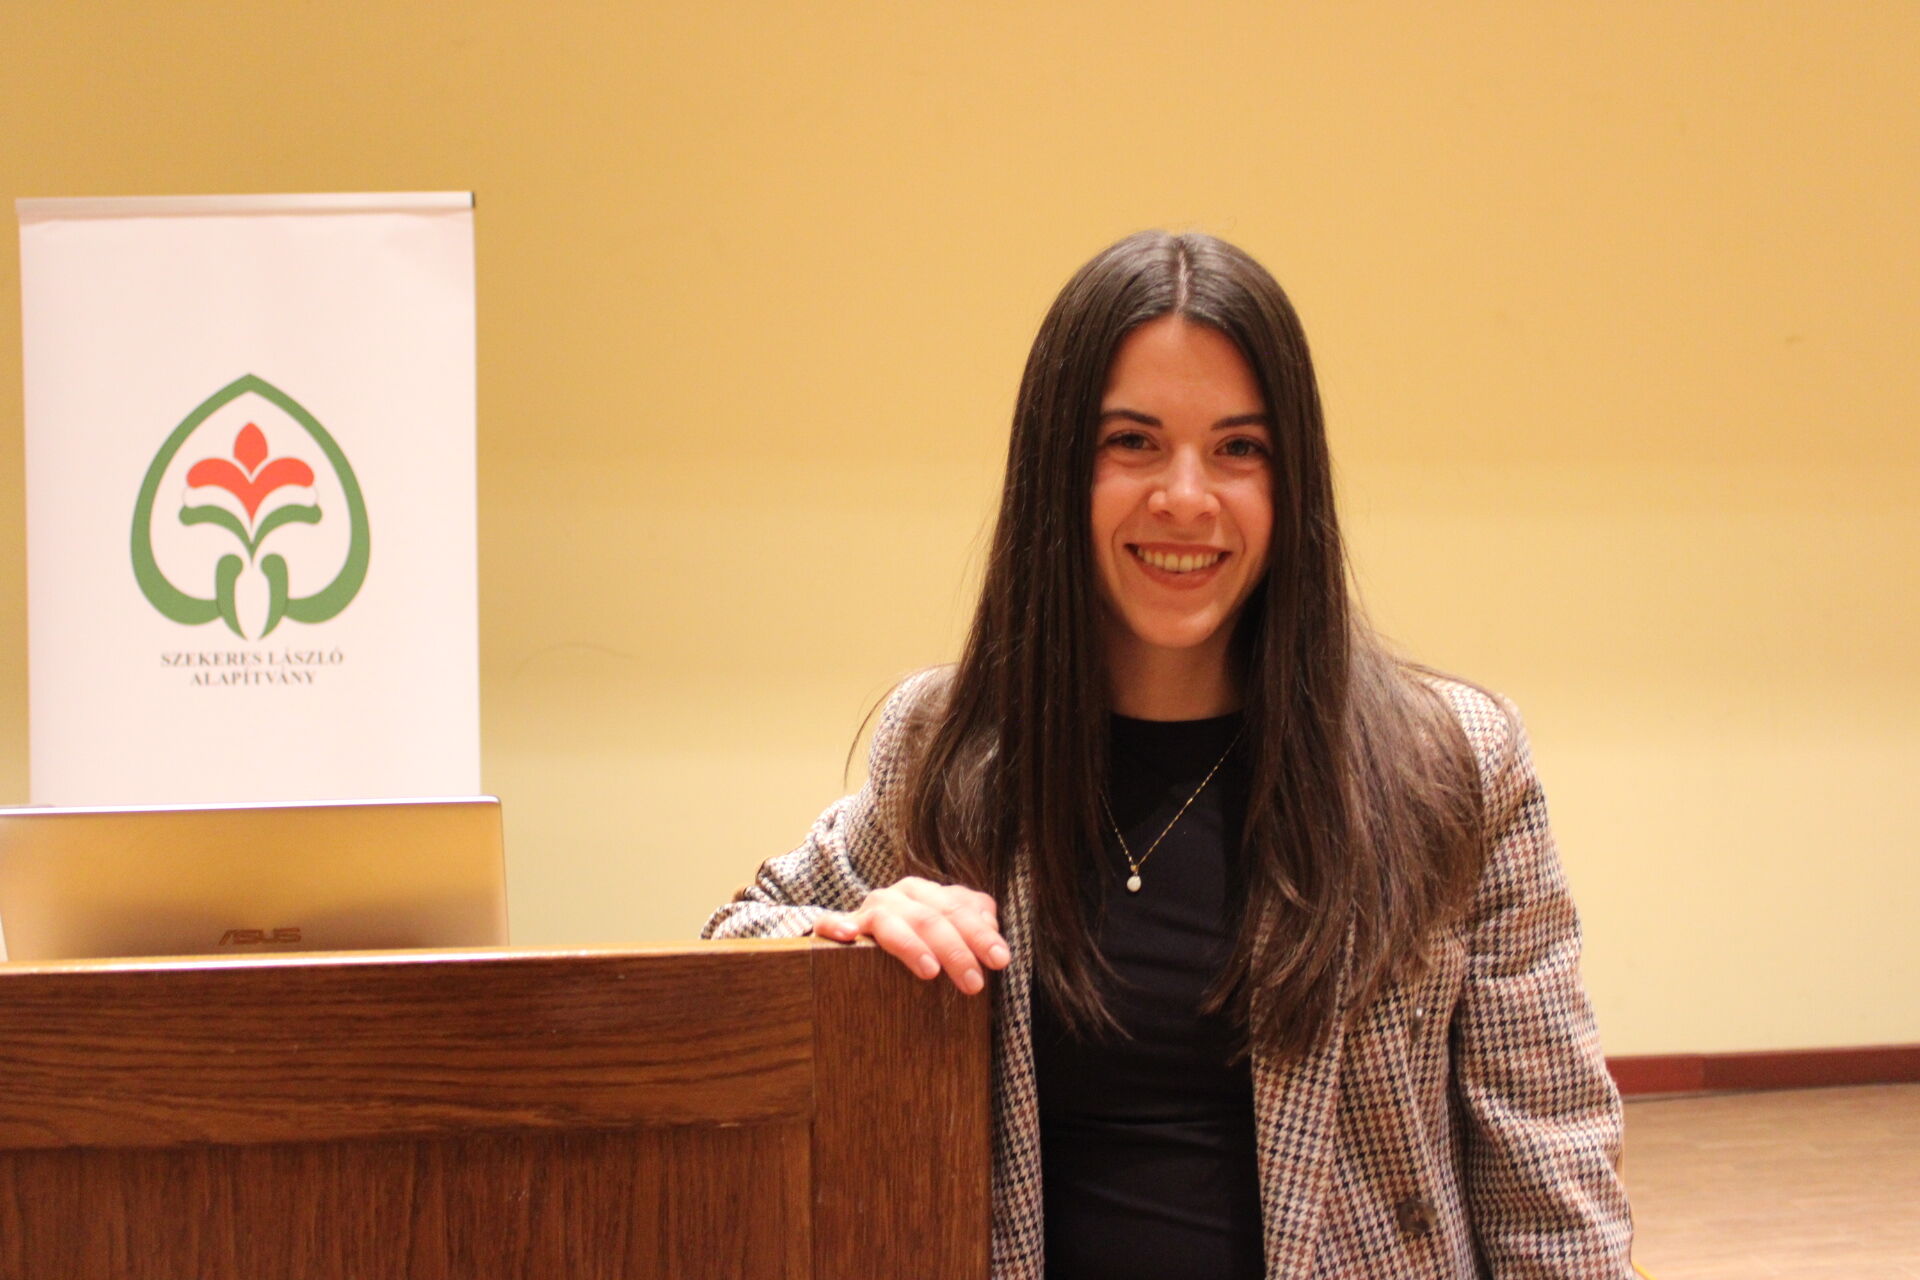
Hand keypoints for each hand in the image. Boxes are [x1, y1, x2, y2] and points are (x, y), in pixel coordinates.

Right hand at [813, 876, 1009, 994]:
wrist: (861, 944)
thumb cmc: (918, 944)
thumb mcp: (949, 932)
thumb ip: (974, 925)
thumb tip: (991, 932)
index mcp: (928, 894)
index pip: (960, 909)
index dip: (982, 934)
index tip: (1000, 960)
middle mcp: (899, 896)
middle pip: (931, 918)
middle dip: (955, 949)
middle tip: (973, 983)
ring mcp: (868, 910)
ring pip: (891, 921)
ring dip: (911, 945)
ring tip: (930, 971)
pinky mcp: (840, 927)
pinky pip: (832, 922)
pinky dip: (838, 926)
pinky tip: (849, 936)